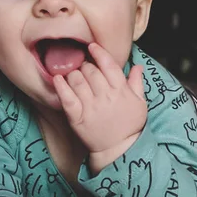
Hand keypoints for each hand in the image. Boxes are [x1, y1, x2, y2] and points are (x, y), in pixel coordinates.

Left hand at [53, 43, 146, 163]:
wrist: (119, 150)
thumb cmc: (130, 126)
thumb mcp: (140, 103)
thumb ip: (137, 83)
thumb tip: (138, 66)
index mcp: (121, 91)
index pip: (108, 65)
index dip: (98, 53)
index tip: (92, 47)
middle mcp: (105, 97)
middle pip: (90, 71)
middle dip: (85, 65)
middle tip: (83, 66)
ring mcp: (91, 107)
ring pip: (77, 81)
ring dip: (73, 73)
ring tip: (72, 74)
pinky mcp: (78, 118)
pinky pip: (67, 98)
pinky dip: (60, 87)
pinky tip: (57, 78)